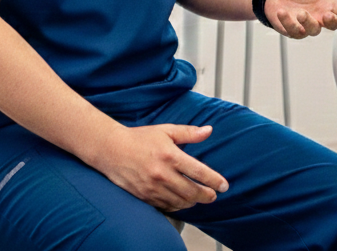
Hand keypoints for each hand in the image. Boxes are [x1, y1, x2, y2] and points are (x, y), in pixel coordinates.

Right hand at [94, 123, 227, 211]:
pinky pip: (166, 206)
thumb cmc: (140, 138)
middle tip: (213, 195)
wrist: (112, 150)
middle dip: (207, 195)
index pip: (199, 172)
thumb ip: (189, 133)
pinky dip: (177, 205)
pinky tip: (182, 201)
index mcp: (170, 156)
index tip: (224, 186)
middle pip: (192, 192)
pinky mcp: (144, 197)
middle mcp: (162, 174)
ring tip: (198, 197)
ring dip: (193, 202)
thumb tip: (209, 130)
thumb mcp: (166, 130)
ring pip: (180, 202)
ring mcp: (153, 188)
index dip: (214, 180)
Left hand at [263, 0, 336, 37]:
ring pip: (313, 30)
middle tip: (327, 15)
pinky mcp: (293, 31)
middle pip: (332, 25)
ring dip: (308, 22)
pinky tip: (283, 12)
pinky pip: (294, 31)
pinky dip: (289, 22)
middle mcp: (319, 16)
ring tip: (300, 13)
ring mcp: (307, 25)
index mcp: (327, 3)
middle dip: (331, 22)